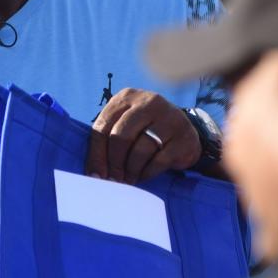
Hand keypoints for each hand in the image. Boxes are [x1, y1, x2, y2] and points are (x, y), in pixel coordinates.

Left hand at [86, 88, 200, 184]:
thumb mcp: (125, 126)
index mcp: (126, 97)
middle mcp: (148, 102)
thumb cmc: (145, 130)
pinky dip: (147, 173)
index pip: (102, 125)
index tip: (95, 175)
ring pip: (140, 150)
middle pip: (120, 136)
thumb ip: (107, 141)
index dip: (96, 154)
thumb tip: (94, 173)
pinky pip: (159, 161)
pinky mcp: (184, 136)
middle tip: (113, 180)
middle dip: (114, 163)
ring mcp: (169, 117)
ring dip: (131, 170)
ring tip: (129, 179)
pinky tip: (143, 175)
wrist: (183, 132)